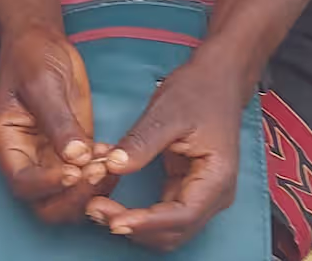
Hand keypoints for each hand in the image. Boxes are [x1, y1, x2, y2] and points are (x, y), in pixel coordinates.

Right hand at [0, 28, 112, 222]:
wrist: (43, 40)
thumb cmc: (31, 57)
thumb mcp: (41, 84)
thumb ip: (57, 121)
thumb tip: (76, 157)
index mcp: (7, 143)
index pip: (22, 183)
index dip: (46, 185)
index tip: (72, 171)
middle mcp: (27, 158)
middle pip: (45, 203)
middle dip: (73, 197)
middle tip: (96, 172)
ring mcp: (52, 158)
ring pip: (69, 197)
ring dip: (91, 190)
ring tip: (109, 162)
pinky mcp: (75, 152)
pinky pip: (88, 178)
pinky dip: (103, 175)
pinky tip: (113, 154)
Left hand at [86, 62, 246, 249]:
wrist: (216, 80)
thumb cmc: (197, 92)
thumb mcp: (166, 112)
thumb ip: (141, 142)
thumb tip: (112, 166)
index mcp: (216, 178)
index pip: (182, 215)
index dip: (147, 223)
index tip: (113, 220)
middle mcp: (214, 195)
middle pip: (174, 231)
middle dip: (135, 227)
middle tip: (94, 209)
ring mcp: (201, 194)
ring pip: (167, 228)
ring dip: (134, 224)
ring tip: (96, 207)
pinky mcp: (186, 188)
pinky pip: (162, 212)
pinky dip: (137, 212)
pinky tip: (109, 197)